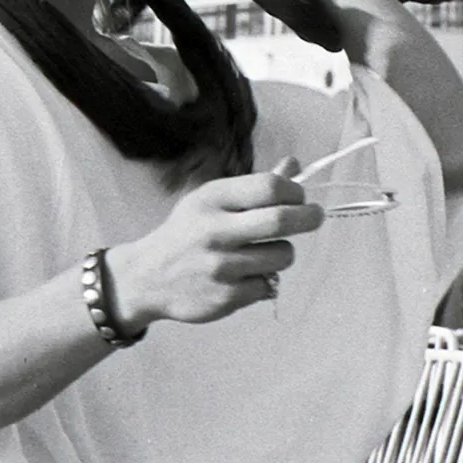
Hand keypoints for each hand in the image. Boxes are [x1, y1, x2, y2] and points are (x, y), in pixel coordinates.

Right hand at [104, 160, 325, 328]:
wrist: (147, 277)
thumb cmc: (187, 233)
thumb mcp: (211, 201)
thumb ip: (253, 187)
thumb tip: (294, 165)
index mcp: (212, 200)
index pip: (269, 187)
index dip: (295, 191)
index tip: (300, 197)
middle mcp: (215, 231)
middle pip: (281, 220)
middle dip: (309, 217)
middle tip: (315, 217)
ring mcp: (221, 267)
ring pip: (282, 255)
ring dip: (284, 252)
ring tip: (267, 252)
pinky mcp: (226, 297)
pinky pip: (268, 285)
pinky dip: (265, 280)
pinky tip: (245, 276)